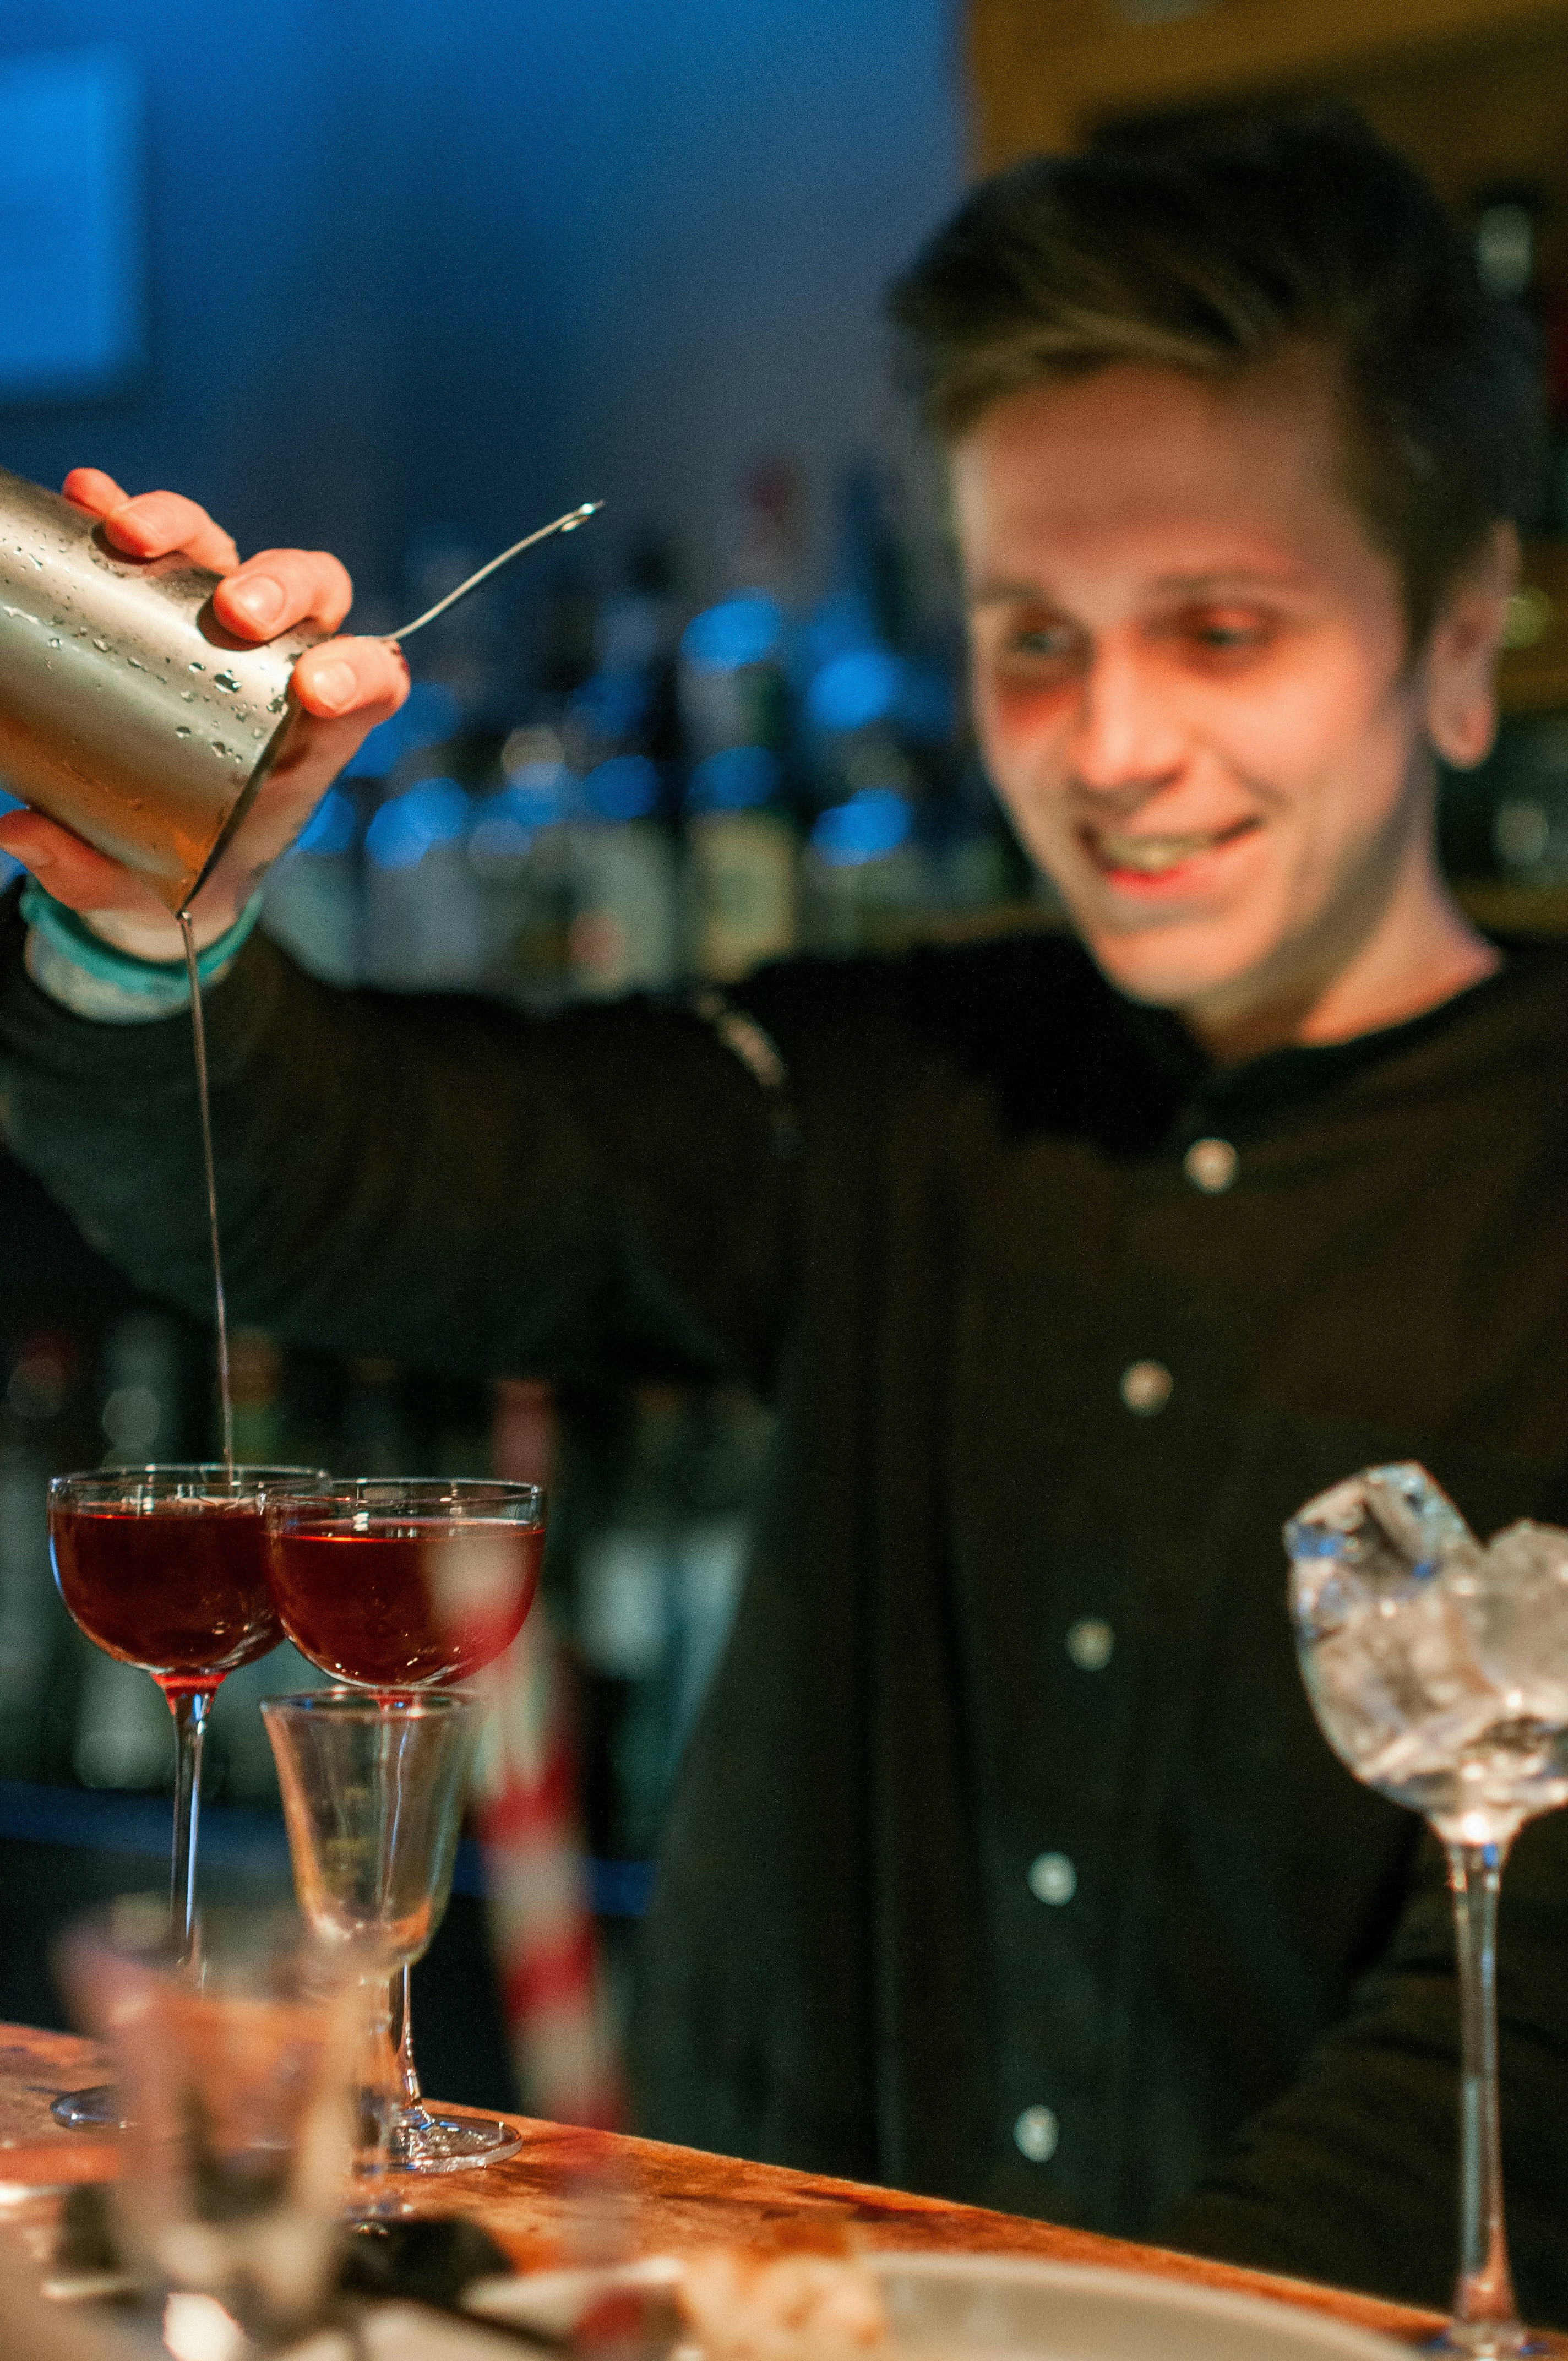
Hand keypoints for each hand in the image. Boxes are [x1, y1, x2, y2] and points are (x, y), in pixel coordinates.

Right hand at [0, 469, 408, 956]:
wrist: (154, 848)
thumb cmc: (188, 866)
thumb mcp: (151, 885)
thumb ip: (95, 870)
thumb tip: (25, 833)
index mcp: (316, 733)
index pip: (373, 681)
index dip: (359, 673)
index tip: (315, 693)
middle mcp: (280, 661)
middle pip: (312, 592)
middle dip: (279, 586)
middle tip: (232, 611)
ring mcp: (220, 621)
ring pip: (229, 550)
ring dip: (189, 529)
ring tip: (132, 536)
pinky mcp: (163, 597)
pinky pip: (157, 543)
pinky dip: (122, 509)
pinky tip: (86, 496)